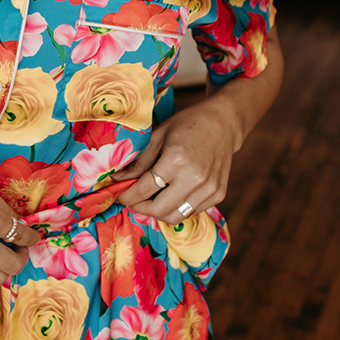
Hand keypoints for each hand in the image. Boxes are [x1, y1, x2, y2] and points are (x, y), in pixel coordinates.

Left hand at [112, 98, 242, 222]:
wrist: (223, 123)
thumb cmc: (188, 125)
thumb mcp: (158, 136)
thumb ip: (139, 161)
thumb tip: (117, 179)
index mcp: (176, 160)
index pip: (144, 190)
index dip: (127, 195)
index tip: (118, 194)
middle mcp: (194, 178)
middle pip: (159, 209)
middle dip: (140, 207)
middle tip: (132, 199)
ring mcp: (209, 189)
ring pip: (175, 216)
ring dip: (158, 212)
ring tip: (149, 199)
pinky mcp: (218, 194)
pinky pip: (190, 212)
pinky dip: (177, 207)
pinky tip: (171, 193)